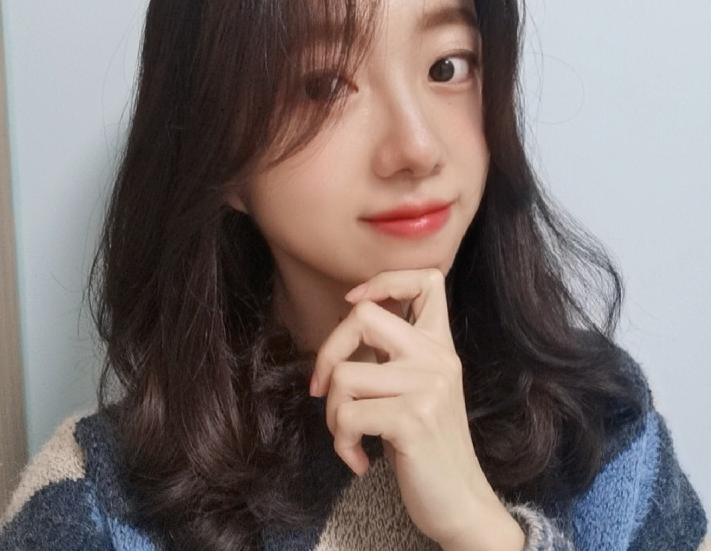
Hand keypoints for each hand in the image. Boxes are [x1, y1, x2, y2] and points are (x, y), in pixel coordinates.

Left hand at [310, 269, 523, 550]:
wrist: (460, 503)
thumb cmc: (428, 446)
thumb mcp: (422, 388)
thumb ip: (397, 355)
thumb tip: (349, 323)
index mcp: (440, 346)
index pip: (427, 280)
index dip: (384, 280)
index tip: (354, 303)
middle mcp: (438, 358)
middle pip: (363, 316)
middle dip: (328, 352)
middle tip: (322, 388)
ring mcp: (428, 386)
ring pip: (344, 375)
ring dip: (332, 413)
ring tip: (348, 435)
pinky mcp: (412, 419)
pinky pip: (346, 416)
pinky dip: (340, 443)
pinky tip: (358, 459)